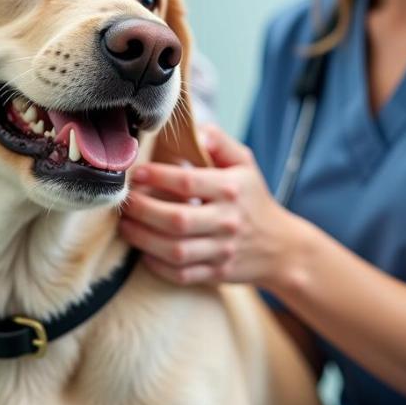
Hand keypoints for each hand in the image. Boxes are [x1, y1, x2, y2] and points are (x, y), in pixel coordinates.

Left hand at [119, 123, 294, 285]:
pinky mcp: (216, 273)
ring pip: (175, 251)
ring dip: (143, 239)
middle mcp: (227, 221)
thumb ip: (219, 141)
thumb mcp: (244, 163)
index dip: (157, 177)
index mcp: (232, 189)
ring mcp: (222, 250)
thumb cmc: (253, 198)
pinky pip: (181, 274)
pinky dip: (157, 265)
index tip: (136, 173)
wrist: (280, 246)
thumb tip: (195, 130)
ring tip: (125, 225)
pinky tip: (143, 251)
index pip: (188, 182)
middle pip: (177, 220)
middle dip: (143, 210)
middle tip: (125, 202)